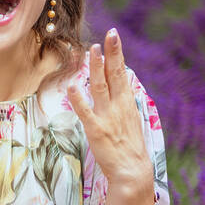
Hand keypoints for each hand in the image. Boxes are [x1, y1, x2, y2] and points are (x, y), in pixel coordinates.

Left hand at [66, 28, 151, 187]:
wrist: (132, 170)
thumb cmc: (130, 147)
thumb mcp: (130, 120)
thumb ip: (123, 104)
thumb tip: (120, 89)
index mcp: (126, 103)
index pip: (121, 73)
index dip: (117, 54)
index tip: (113, 37)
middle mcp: (118, 106)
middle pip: (115, 74)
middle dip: (112, 53)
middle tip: (110, 34)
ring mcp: (107, 117)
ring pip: (101, 87)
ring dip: (97, 68)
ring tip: (92, 50)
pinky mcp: (96, 130)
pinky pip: (86, 112)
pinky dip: (79, 99)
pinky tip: (73, 86)